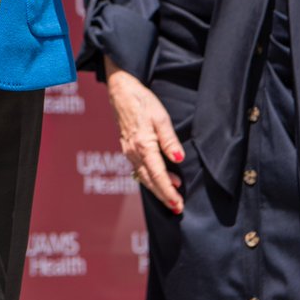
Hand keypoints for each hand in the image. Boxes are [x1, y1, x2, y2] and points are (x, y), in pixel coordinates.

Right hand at [104, 56, 184, 213]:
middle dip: (163, 196)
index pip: (158, 175)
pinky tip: (159, 179)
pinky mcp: (127, 148)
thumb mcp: (161, 117)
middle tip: (177, 208)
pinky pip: (138, 169)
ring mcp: (128, 151)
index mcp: (143, 145)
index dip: (168, 191)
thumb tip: (179, 159)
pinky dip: (149, 178)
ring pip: (143, 177)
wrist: (121, 92)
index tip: (178, 204)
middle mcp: (134, 152)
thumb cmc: (142, 101)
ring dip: (157, 188)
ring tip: (172, 197)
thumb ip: (170, 140)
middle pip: (149, 181)